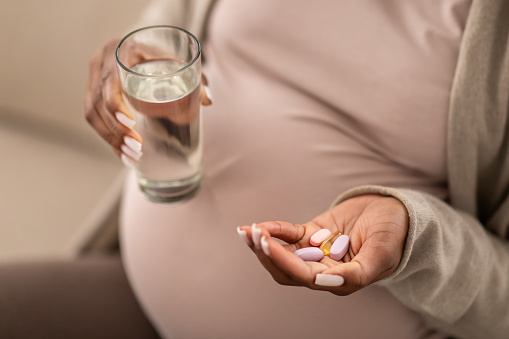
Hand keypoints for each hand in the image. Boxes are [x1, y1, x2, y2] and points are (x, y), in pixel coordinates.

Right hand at [84, 39, 211, 163]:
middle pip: (98, 103)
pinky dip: (108, 139)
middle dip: (116, 130)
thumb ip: (196, 80)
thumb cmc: (164, 58)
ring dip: (111, 139)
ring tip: (131, 156)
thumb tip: (207, 101)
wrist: (147, 53)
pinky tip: (123, 155)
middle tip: (136, 147)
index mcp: (119, 50)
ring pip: (92, 115)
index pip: (109, 81)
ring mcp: (93, 80)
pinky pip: (94, 120)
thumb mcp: (179, 64)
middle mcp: (100, 64)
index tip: (132, 123)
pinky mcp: (93, 96)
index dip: (115, 105)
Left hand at [238, 194, 407, 294]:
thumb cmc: (394, 234)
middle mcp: (324, 270)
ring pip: (283, 253)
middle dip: (267, 254)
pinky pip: (289, 234)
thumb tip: (327, 281)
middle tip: (252, 235)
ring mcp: (316, 252)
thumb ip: (357, 271)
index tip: (266, 243)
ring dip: (263, 243)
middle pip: (286, 270)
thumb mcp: (381, 253)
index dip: (283, 261)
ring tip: (245, 231)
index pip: (304, 276)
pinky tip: (261, 224)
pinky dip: (275, 230)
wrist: (396, 212)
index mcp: (340, 280)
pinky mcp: (313, 234)